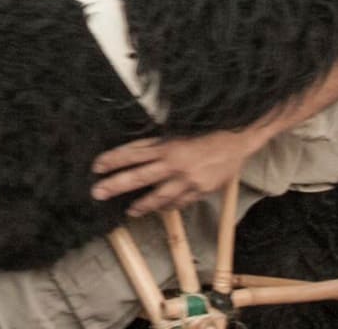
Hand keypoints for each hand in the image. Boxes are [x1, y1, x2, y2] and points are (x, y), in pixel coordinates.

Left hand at [91, 131, 263, 215]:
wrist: (240, 136)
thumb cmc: (209, 126)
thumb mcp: (181, 127)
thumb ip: (161, 140)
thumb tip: (138, 149)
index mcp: (167, 144)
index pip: (133, 152)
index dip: (113, 159)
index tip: (96, 166)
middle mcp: (174, 162)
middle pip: (138, 176)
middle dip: (116, 184)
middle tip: (98, 192)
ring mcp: (188, 179)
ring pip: (159, 196)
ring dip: (142, 204)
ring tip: (129, 211)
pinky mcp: (202, 190)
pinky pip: (181, 202)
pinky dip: (169, 206)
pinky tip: (161, 209)